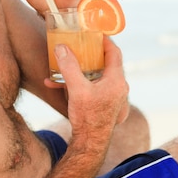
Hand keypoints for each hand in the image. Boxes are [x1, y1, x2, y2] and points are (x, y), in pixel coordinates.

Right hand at [45, 37, 129, 153]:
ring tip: (64, 66)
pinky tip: (58, 85)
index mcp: (117, 80)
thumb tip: (61, 47)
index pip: (114, 53)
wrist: (90, 144)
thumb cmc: (87, 118)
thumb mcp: (76, 89)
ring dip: (80, 70)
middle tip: (78, 45)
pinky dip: (79, 84)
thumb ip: (68, 67)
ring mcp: (113, 98)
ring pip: (98, 76)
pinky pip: (94, 88)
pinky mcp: (106, 106)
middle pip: (106, 63)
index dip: (105, 40)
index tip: (95, 32)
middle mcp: (119, 88)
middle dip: (90, 54)